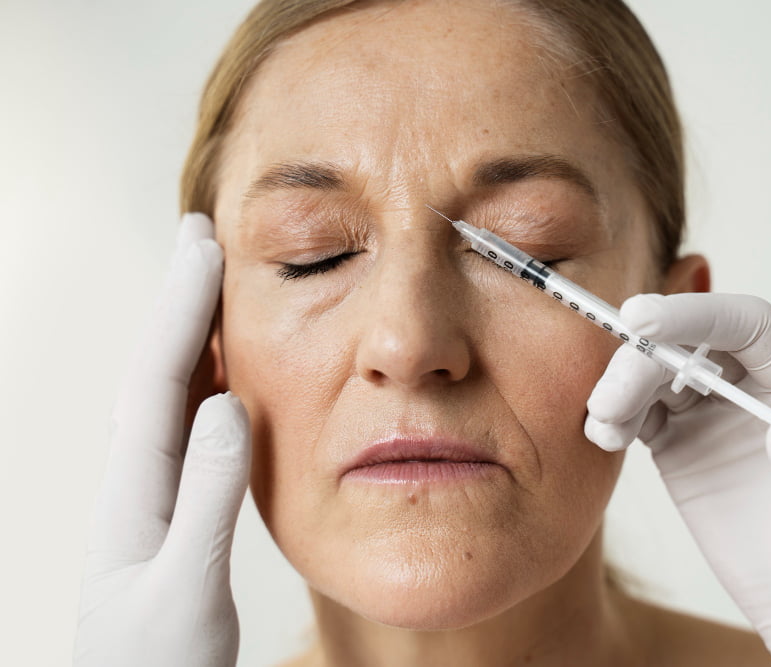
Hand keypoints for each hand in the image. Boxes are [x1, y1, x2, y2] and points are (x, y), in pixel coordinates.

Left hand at [74, 213, 250, 666]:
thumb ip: (207, 498)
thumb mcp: (186, 590)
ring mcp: (151, 496)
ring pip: (168, 393)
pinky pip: (186, 426)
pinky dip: (204, 382)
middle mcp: (136, 482)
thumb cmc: (156, 665)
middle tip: (203, 237)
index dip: (182, 308)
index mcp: (135, 493)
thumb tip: (228, 405)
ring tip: (213, 284)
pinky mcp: (172, 512)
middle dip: (179, 300)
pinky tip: (222, 373)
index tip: (205, 246)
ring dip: (189, 331)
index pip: (159, 380)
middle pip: (156, 370)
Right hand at [586, 293, 770, 665]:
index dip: (698, 315)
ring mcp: (715, 421)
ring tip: (606, 426)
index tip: (645, 320)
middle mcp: (758, 393)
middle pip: (690, 344)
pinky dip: (613, 417)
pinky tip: (605, 436)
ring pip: (656, 374)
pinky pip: (640, 415)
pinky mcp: (682, 452)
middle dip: (643, 359)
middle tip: (612, 400)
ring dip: (620, 386)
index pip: (750, 326)